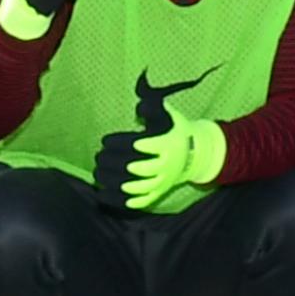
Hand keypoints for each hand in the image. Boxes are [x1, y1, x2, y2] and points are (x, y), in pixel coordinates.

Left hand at [93, 118, 225, 213]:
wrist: (195, 154)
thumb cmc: (176, 131)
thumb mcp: (169, 115)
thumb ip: (153, 105)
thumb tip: (139, 94)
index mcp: (169, 145)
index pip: (148, 146)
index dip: (129, 144)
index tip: (111, 141)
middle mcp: (167, 166)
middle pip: (142, 169)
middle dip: (119, 164)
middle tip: (101, 157)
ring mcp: (162, 182)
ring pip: (140, 187)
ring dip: (117, 183)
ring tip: (99, 176)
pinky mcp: (158, 193)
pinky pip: (140, 201)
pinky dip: (122, 201)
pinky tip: (104, 195)